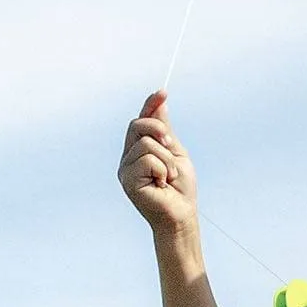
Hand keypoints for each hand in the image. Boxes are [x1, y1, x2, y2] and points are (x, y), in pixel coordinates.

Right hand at [118, 91, 199, 240]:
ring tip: (168, 177)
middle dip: (159, 129)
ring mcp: (126, 169)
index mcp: (138, 151)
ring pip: (146, 143)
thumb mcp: (175, 152)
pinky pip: (148, 159)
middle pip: (138, 125)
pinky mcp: (128, 180)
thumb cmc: (180, 188)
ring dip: (167, 159)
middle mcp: (128, 158)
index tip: (163, 92)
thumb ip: (164, 130)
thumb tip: (160, 103)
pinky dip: (162, 169)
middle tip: (172, 144)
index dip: (150, 105)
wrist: (181, 214)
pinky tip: (162, 184)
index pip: (140, 121)